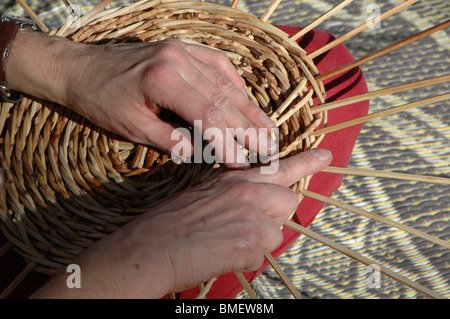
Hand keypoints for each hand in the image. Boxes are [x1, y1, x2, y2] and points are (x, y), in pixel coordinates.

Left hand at [7, 32, 275, 168]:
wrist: (82, 69)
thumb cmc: (103, 101)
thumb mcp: (133, 128)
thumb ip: (171, 141)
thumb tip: (203, 153)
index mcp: (163, 80)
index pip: (208, 115)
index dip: (228, 142)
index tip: (242, 164)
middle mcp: (178, 59)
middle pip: (223, 98)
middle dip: (247, 127)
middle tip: (267, 149)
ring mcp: (183, 50)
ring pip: (226, 83)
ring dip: (248, 108)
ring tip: (268, 131)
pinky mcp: (184, 48)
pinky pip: (219, 66)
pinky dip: (236, 87)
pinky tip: (247, 103)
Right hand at [31, 149, 331, 298]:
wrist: (148, 248)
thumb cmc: (169, 225)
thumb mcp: (204, 195)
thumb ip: (236, 196)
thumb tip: (258, 210)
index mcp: (233, 177)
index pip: (278, 167)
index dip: (305, 161)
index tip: (325, 155)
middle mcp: (246, 191)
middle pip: (288, 201)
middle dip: (273, 217)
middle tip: (245, 227)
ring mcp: (251, 214)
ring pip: (275, 232)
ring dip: (256, 242)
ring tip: (224, 242)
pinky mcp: (251, 241)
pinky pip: (261, 254)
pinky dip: (244, 259)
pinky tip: (219, 254)